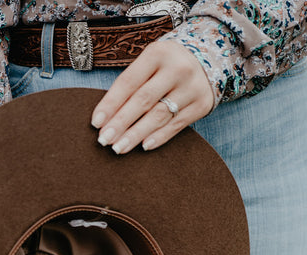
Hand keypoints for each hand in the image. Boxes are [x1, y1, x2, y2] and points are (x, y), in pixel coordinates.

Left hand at [91, 39, 213, 153]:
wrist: (210, 59)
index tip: (96, 123)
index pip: (128, 82)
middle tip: (104, 140)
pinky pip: (177, 125)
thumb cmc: (167, 64)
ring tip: (119, 148)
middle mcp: (177, 68)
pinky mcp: (202, 104)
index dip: (111, 104)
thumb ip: (132, 83)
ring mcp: (191, 87)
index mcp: (158, 53)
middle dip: (121, 123)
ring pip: (159, 115)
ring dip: (136, 134)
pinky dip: (159, 137)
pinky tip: (144, 146)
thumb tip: (108, 117)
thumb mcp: (151, 62)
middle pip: (143, 101)